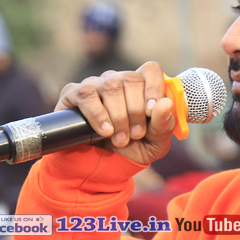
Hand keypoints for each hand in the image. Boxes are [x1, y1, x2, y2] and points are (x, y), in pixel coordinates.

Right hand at [55, 62, 175, 165]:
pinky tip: (105, 131)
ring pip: (110, 86)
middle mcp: (117, 80)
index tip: (151, 111)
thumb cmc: (131, 150)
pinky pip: (86, 94)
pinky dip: (98, 114)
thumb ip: (164, 124)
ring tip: (121, 139)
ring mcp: (95, 85)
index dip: (154, 87)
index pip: (150, 70)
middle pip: (131, 78)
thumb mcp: (155, 144)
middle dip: (136, 110)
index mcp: (141, 86)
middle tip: (136, 134)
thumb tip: (166, 103)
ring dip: (119, 116)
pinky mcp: (73, 94)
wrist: (100, 168)